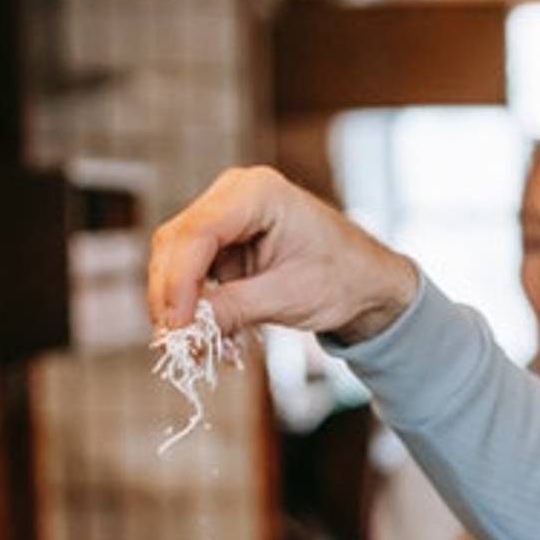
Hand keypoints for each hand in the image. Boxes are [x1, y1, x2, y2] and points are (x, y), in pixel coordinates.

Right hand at [147, 166, 419, 342]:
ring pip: (176, 260)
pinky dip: (195, 306)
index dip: (179, 283)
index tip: (176, 327)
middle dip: (171, 296)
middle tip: (175, 344)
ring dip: (180, 305)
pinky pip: (191, 273)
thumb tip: (184, 331)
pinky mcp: (222, 242)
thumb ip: (234, 309)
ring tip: (196, 347)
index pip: (197, 234)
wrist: (367, 282)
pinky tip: (212, 337)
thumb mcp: (289, 298)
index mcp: (257, 192)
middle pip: (176, 243)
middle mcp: (233, 194)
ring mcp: (224, 216)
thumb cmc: (344, 279)